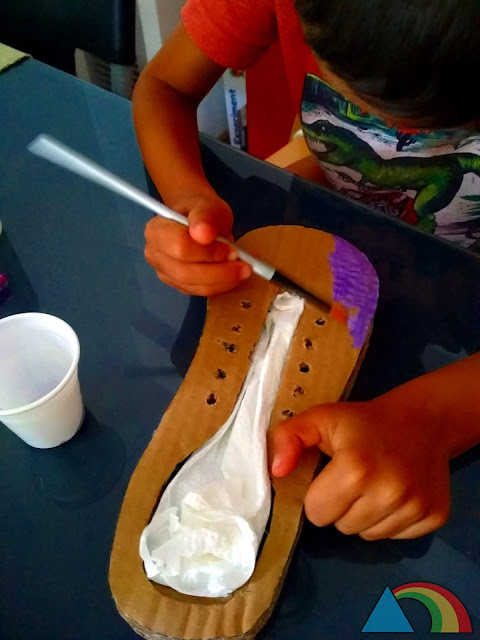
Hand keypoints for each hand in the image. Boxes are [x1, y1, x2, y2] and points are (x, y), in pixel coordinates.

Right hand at [144, 193, 250, 295]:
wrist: (200, 221)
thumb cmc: (202, 212)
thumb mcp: (207, 206)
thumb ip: (204, 217)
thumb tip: (203, 234)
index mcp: (157, 230)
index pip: (180, 247)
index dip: (208, 252)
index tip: (231, 249)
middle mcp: (155, 254)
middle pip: (186, 272)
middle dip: (219, 271)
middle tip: (246, 265)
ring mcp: (165, 273)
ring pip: (195, 286)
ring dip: (224, 281)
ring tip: (245, 269)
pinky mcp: (179, 285)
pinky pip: (201, 292)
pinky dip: (222, 285)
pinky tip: (234, 275)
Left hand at [271, 395, 450, 539]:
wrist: (421, 420)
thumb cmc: (363, 422)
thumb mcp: (320, 419)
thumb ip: (289, 438)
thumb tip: (277, 471)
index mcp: (356, 468)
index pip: (316, 512)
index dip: (318, 494)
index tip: (330, 475)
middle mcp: (389, 492)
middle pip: (342, 527)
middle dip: (340, 507)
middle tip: (353, 479)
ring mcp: (415, 506)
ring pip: (367, 536)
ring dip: (363, 516)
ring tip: (373, 485)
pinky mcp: (434, 516)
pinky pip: (395, 537)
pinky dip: (389, 521)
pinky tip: (394, 494)